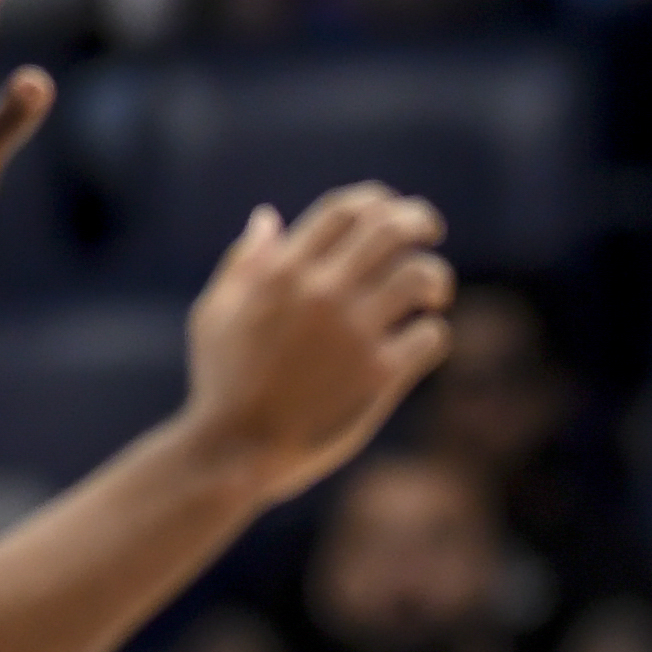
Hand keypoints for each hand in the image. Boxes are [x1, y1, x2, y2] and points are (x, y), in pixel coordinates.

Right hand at [175, 183, 455, 502]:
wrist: (234, 451)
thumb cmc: (222, 382)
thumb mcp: (215, 313)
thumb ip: (244, 262)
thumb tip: (268, 216)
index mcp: (282, 271)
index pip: (346, 209)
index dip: (377, 201)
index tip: (391, 210)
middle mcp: (321, 292)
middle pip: (391, 228)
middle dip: (420, 220)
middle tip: (431, 231)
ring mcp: (354, 332)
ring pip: (422, 275)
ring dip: (435, 279)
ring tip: (432, 295)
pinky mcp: (380, 374)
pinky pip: (431, 335)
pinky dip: (432, 335)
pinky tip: (418, 343)